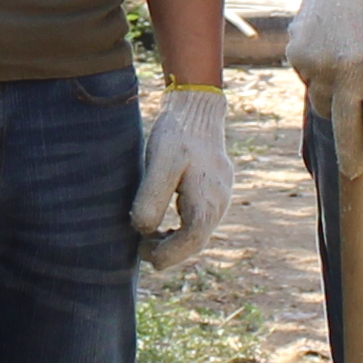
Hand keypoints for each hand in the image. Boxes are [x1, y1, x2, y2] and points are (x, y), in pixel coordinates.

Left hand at [130, 82, 234, 271]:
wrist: (197, 108)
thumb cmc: (177, 134)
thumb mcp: (160, 164)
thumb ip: (151, 199)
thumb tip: (143, 230)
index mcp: (207, 200)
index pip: (190, 242)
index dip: (166, 254)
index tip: (142, 253)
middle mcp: (219, 202)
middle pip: (196, 242)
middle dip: (169, 251)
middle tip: (141, 248)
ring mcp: (221, 196)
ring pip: (200, 232)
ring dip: (175, 240)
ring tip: (149, 237)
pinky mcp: (217, 189)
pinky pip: (201, 219)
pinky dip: (182, 229)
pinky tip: (164, 225)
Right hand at [285, 0, 362, 179]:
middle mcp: (345, 73)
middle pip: (345, 130)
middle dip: (351, 157)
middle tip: (355, 172)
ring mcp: (317, 66)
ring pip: (325, 107)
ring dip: (338, 110)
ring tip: (350, 92)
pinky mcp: (298, 57)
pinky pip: (310, 84)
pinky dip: (322, 83)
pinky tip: (335, 62)